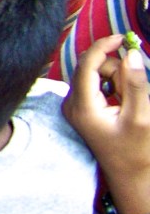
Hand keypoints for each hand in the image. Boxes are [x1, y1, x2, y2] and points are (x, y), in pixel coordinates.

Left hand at [64, 34, 149, 192]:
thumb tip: (132, 54)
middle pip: (92, 68)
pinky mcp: (80, 107)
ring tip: (128, 103)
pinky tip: (121, 103)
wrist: (128, 175)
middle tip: (133, 92)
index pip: (86, 65)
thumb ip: (136, 85)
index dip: (103, 47)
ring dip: (116, 79)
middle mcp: (72, 104)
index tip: (121, 38)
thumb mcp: (142, 118)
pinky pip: (96, 84)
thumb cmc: (136, 151)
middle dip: (116, 71)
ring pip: (95, 75)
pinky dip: (112, 86)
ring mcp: (74, 106)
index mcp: (83, 107)